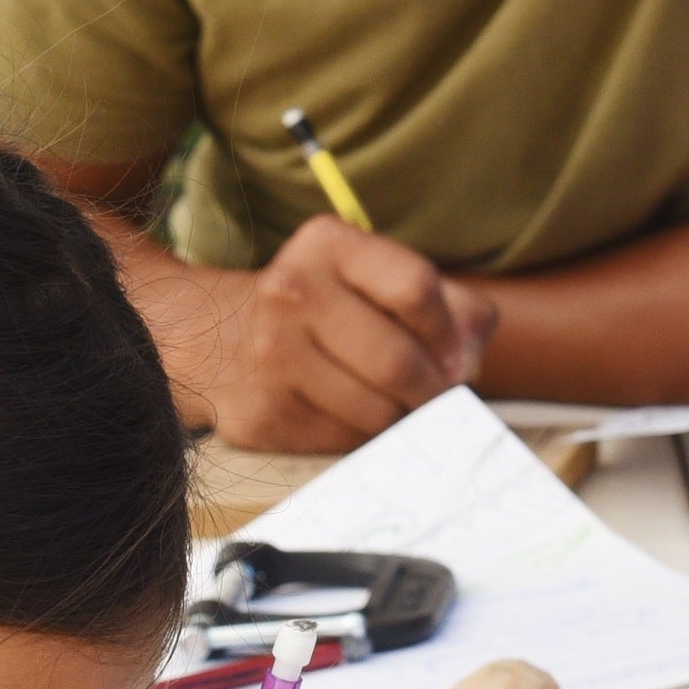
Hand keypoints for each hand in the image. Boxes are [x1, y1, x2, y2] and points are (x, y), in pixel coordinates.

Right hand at [192, 219, 496, 451]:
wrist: (221, 336)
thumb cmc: (328, 309)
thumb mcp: (383, 280)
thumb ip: (451, 306)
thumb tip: (467, 360)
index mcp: (329, 245)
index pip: (416, 290)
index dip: (448, 334)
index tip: (452, 357)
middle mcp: (290, 292)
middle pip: (397, 361)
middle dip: (432, 391)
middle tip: (435, 398)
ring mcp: (268, 355)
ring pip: (376, 412)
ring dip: (400, 420)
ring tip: (393, 406)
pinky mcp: (259, 413)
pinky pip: (342, 443)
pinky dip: (362, 438)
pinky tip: (350, 417)